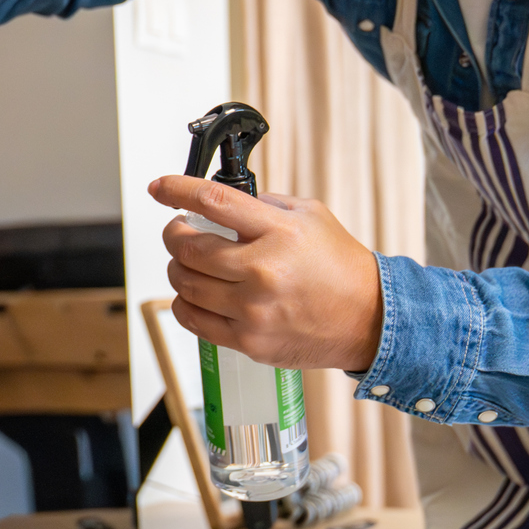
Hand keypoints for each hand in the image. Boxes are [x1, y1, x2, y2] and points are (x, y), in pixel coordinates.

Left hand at [150, 177, 383, 373]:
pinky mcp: (249, 340)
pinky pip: (194, 320)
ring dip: (178, 269)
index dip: (176, 190)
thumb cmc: (340, 267)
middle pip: (187, 247)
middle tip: (180, 231)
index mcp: (279, 232)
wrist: (369, 319)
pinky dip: (185, 303)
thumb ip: (264, 204)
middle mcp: (262, 271)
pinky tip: (196, 294)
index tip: (160, 188)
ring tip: (191, 263)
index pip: (212, 201)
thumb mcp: (310, 216)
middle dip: (174, 234)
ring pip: (185, 284)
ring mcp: (253, 310)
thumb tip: (220, 202)